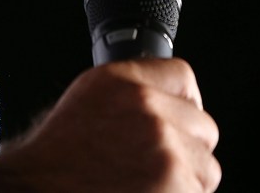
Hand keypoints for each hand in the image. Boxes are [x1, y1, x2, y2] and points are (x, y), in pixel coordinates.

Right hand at [0, 57, 220, 191]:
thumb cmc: (53, 165)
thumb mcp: (87, 103)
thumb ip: (130, 95)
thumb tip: (169, 101)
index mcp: (122, 82)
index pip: (182, 78)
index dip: (184, 104)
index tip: (177, 123)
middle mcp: (147, 108)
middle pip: (203, 126)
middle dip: (186, 150)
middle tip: (153, 168)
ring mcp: (165, 148)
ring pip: (206, 167)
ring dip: (185, 183)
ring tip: (145, 188)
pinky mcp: (176, 184)